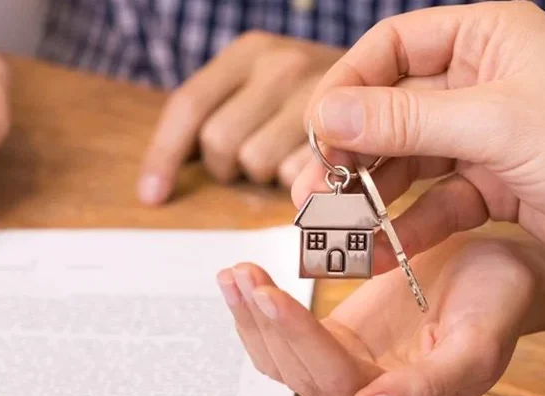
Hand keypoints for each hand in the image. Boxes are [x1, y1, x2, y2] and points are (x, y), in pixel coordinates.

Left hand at [137, 31, 344, 204]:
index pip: (188, 107)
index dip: (164, 156)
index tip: (152, 195)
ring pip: (255, 164)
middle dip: (226, 164)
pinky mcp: (347, 133)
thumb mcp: (260, 85)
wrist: (392, 80)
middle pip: (219, 143)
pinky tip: (312, 165)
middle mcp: (280, 65)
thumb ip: (218, 114)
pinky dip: (298, 181)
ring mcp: (316, 97)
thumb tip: (159, 181)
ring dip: (263, 173)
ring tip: (285, 157)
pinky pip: (296, 177)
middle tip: (249, 159)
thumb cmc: (312, 96)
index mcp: (249, 52)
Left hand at [216, 232, 544, 395]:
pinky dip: (260, 313)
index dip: (299, 338)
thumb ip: (430, 387)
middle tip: (240, 274)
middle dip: (265, 321)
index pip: (336, 379)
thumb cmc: (498, 303)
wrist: (499, 276)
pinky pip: (286, 340)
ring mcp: (346, 375)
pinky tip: (242, 282)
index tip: (269, 295)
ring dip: (252, 318)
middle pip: (299, 371)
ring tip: (233, 274)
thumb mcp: (477, 342)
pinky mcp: (334, 346)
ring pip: (282, 360)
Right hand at [294, 1, 544, 273]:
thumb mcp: (496, 125)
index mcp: (485, 39)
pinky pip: (431, 203)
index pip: (391, 48)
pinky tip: (379, 252)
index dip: (346, 86)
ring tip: (335, 229)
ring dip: (368, 197)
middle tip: (313, 191)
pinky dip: (405, 228)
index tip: (317, 130)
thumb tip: (326, 115)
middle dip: (349, 153)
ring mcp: (481, 136)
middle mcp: (477, 82)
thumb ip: (405, 120)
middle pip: (388, 110)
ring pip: (404, 162)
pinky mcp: (488, 185)